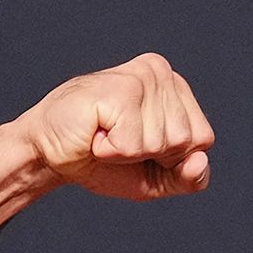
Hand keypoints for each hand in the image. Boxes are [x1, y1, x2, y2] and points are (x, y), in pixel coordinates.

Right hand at [13, 52, 214, 199]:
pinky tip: (96, 132)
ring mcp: (142, 77)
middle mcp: (161, 73)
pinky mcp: (120, 88)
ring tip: (106, 134)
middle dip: (150, 155)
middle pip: (185, 141)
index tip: (139, 145)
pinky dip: (112, 151)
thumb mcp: (157, 178)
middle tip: (119, 139)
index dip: (172, 158)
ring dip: (128, 153)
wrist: (49, 154)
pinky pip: (133, 144)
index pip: (203, 140)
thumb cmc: (103, 161)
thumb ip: (190, 178)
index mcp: (176, 87)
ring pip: (161, 142)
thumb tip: (201, 160)